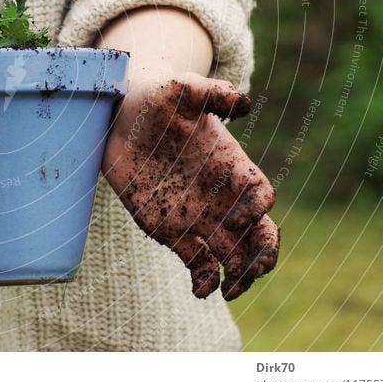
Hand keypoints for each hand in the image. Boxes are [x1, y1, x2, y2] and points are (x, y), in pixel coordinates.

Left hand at [103, 71, 279, 299]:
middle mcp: (221, 196)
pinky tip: (200, 289)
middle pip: (258, 234)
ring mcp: (200, 216)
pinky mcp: (174, 230)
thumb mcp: (180, 89)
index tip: (236, 218)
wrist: (120, 118)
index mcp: (230, 166)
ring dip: (239, 276)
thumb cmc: (155, 100)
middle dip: (263, 256)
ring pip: (233, 255)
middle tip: (251, 273)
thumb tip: (243, 104)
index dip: (257, 210)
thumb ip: (210, 93)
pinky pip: (199, 262)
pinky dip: (205, 279)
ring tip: (228, 292)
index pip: (260, 195)